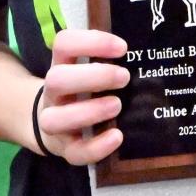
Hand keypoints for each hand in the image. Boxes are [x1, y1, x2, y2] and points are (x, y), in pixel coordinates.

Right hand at [35, 29, 129, 164]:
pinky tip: (117, 136)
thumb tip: (143, 52)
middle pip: (56, 80)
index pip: (63, 44)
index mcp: (60, 65)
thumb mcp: (87, 68)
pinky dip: (97, 147)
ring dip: (90, 111)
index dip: (91, 42)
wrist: (56, 125)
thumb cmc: (82, 89)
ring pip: (56, 119)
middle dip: (93, 77)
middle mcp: (52, 93)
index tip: (122, 48)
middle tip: (124, 77)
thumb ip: (106, 59)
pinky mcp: (66, 148)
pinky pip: (75, 153)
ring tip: (118, 106)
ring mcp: (55, 122)